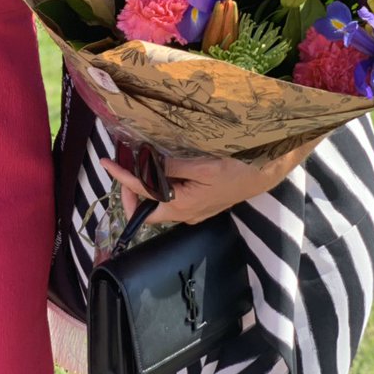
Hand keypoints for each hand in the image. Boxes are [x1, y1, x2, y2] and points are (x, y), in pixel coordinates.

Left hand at [101, 137, 319, 224]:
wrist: (266, 171)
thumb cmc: (237, 169)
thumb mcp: (203, 165)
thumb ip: (173, 166)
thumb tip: (148, 162)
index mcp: (183, 206)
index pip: (143, 197)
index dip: (122, 179)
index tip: (107, 162)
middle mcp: (185, 213)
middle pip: (147, 208)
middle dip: (130, 188)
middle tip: (122, 164)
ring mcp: (193, 208)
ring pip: (159, 201)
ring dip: (144, 183)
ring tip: (135, 160)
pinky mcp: (199, 200)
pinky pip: (171, 194)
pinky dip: (159, 181)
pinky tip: (158, 164)